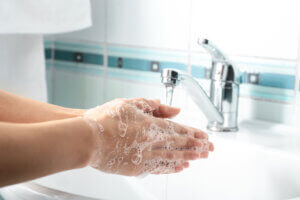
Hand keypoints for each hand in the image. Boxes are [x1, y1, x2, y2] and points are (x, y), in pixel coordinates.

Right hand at [83, 98, 212, 175]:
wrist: (86, 139)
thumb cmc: (104, 120)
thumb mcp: (129, 104)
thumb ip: (153, 105)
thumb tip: (173, 108)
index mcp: (150, 124)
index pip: (178, 129)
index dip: (193, 133)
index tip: (205, 136)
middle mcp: (151, 141)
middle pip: (179, 144)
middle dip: (197, 146)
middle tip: (209, 149)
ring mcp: (144, 156)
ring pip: (172, 157)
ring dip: (189, 157)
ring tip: (200, 157)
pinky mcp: (136, 167)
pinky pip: (159, 168)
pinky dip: (172, 168)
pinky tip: (180, 167)